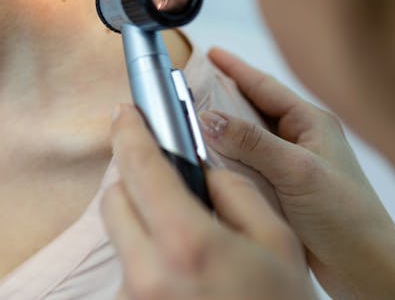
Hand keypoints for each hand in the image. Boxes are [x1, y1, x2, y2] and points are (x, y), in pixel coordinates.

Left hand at [101, 104, 314, 299]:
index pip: (140, 167)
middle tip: (161, 174)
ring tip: (185, 234)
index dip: (130, 132)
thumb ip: (237, 192)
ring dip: (142, 221)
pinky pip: (130, 269)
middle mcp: (148, 273)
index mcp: (186, 243)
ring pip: (120, 237)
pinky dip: (148, 255)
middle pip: (114, 200)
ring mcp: (135, 298)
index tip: (125, 113)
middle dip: (133, 179)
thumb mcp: (279, 245)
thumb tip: (204, 166)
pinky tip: (183, 267)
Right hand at [204, 47, 394, 299]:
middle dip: (221, 98)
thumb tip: (210, 118)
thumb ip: (252, 143)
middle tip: (189, 88)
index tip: (210, 53)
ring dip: (222, 132)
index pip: (264, 86)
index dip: (235, 68)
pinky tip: (208, 163)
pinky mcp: (282, 190)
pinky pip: (247, 166)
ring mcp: (291, 164)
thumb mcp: (296, 172)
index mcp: (311, 122)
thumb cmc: (347, 218)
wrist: (366, 268)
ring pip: (247, 139)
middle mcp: (300, 138)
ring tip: (190, 122)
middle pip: (252, 109)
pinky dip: (227, 162)